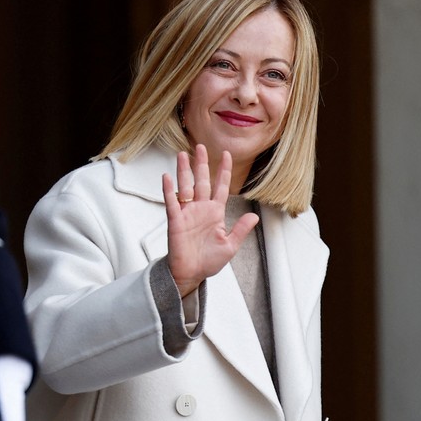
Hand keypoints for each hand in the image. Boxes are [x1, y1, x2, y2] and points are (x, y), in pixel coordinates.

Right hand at [162, 144, 258, 296]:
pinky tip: (167, 177)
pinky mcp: (175, 221)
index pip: (220, 187)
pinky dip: (169, 190)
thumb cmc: (208, 261)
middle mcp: (201, 209)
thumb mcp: (230, 246)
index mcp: (215, 212)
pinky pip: (172, 202)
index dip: (223, 171)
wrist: (191, 274)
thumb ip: (241, 230)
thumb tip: (254, 216)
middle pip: (202, 181)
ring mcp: (187, 213)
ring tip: (182, 155)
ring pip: (186, 187)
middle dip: (201, 164)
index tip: (226, 154)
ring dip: (184, 171)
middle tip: (200, 147)